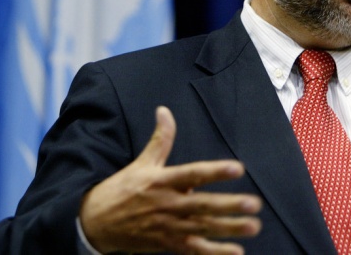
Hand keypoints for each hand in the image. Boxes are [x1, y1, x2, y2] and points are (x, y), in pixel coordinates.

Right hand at [79, 105, 261, 253]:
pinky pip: (194, 249)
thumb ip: (161, 139)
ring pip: (203, 228)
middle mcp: (167, 203)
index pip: (193, 173)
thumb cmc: (123, 188)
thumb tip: (164, 110)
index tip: (237, 168)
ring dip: (229, 229)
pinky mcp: (167, 243)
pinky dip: (214, 252)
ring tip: (253, 227)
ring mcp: (168, 226)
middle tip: (254, 203)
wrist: (96, 220)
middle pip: (202, 204)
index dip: (215, 171)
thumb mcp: (142, 162)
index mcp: (162, 181)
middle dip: (228, 205)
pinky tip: (235, 252)